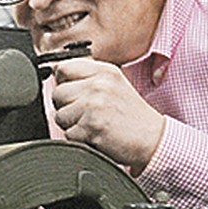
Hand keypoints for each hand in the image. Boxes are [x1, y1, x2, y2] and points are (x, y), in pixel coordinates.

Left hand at [50, 58, 164, 174]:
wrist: (154, 140)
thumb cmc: (131, 116)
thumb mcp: (114, 85)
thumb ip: (87, 78)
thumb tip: (54, 72)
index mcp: (104, 71)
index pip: (63, 68)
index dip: (64, 83)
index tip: (75, 94)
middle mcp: (99, 85)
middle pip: (57, 93)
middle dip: (66, 107)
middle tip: (88, 114)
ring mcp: (94, 105)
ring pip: (59, 115)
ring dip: (72, 125)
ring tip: (94, 124)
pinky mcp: (92, 125)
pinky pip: (68, 133)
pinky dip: (79, 139)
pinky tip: (97, 135)